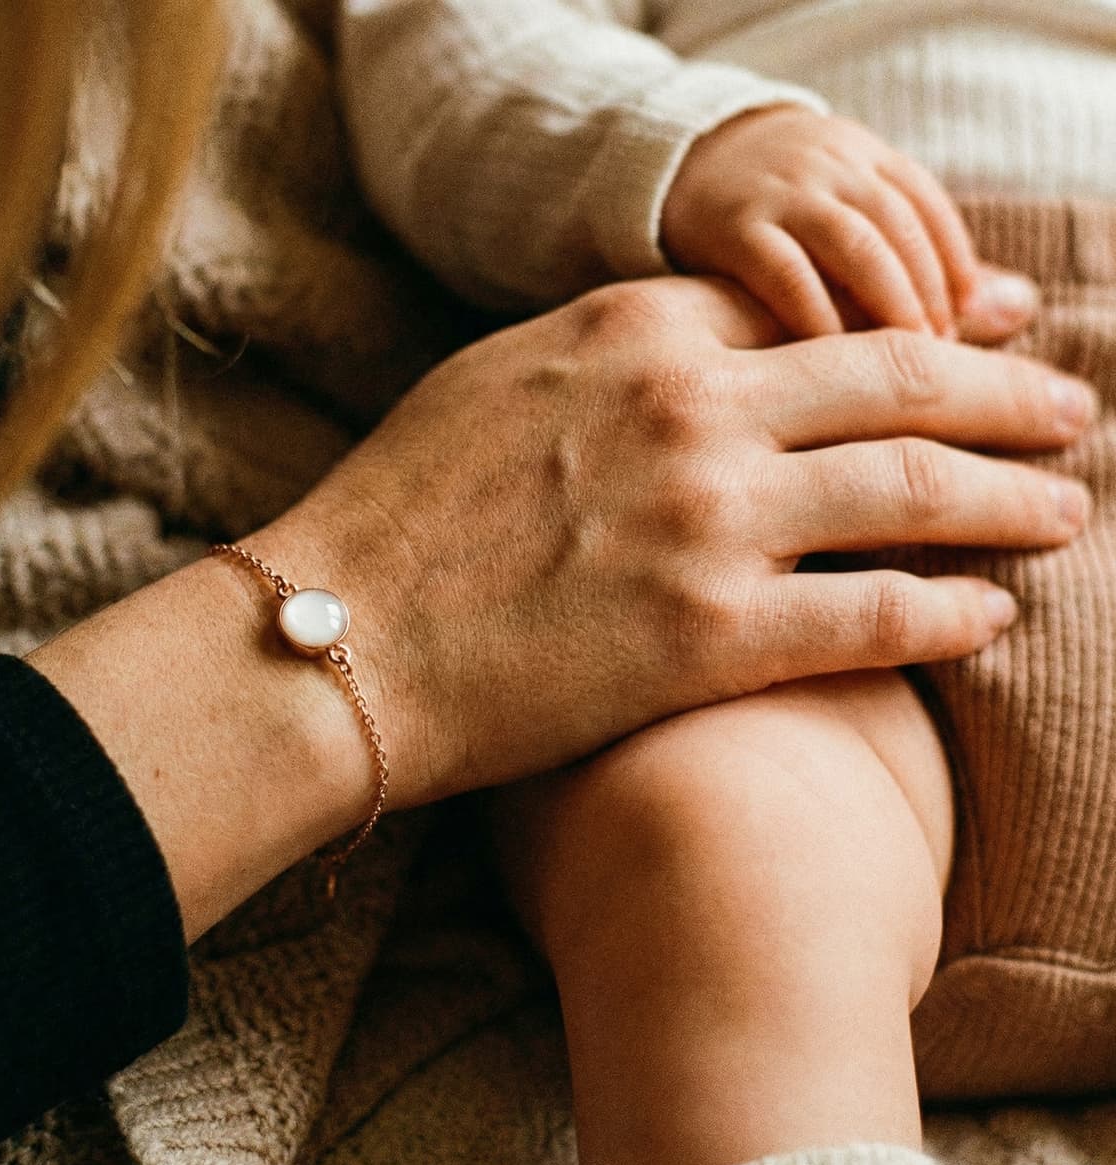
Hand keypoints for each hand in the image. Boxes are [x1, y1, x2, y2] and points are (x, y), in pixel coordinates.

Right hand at [255, 276, 1094, 809]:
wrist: (337, 634)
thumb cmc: (401, 510)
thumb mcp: (505, 381)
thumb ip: (620, 351)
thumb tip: (709, 350)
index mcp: (637, 331)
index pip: (820, 312)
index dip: (927, 323)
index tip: (988, 337)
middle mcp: (692, 410)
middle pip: (901, 384)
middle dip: (1008, 395)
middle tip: (1070, 410)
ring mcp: (709, 521)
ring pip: (915, 492)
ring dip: (1011, 499)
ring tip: (1064, 509)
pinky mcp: (710, 638)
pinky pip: (874, 617)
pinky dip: (947, 613)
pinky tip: (989, 617)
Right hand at [660, 106, 1017, 338]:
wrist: (679, 164)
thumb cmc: (779, 210)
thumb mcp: (846, 208)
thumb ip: (914, 253)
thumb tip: (1013, 310)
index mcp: (865, 158)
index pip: (930, 211)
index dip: (956, 271)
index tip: (966, 330)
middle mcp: (832, 168)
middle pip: (902, 229)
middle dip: (928, 295)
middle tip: (942, 361)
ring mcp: (783, 196)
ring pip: (859, 249)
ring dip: (892, 308)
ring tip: (904, 365)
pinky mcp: (733, 230)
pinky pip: (789, 277)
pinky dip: (820, 320)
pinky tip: (833, 367)